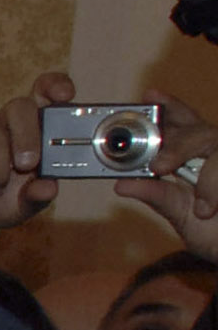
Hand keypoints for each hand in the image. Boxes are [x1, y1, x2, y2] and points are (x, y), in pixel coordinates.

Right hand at [0, 69, 68, 254]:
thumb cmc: (2, 201)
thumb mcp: (25, 204)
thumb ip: (38, 195)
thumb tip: (49, 188)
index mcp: (33, 129)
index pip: (44, 93)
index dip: (55, 86)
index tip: (64, 95)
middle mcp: (5, 123)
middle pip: (19, 107)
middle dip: (26, 137)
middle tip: (26, 165)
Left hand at [112, 94, 217, 251]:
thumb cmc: (215, 234)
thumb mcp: (180, 214)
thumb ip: (157, 196)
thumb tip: (121, 184)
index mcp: (198, 158)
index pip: (184, 124)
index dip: (170, 106)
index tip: (150, 95)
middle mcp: (216, 154)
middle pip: (200, 131)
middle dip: (180, 145)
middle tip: (160, 166)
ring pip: (216, 143)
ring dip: (207, 175)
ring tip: (199, 204)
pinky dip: (215, 188)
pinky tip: (210, 208)